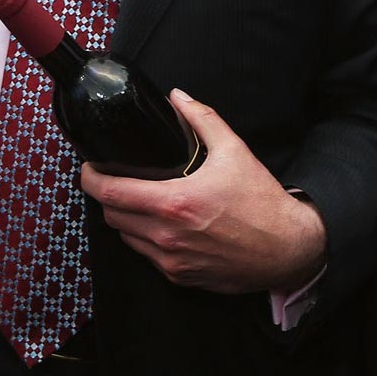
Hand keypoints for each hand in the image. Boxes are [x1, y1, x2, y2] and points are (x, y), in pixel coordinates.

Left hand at [80, 91, 326, 293]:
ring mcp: (173, 261)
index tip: (88, 168)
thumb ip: (202, 119)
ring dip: (125, 220)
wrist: (287, 249)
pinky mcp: (181, 278)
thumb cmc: (261, 202)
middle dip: (107, 197)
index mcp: (174, 203)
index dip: (90, 179)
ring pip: (127, 239)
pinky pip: (148, 258)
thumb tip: (178, 97)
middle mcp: (167, 236)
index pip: (111, 193)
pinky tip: (161, 225)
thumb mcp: (234, 151)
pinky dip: (145, 240)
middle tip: (114, 181)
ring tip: (137, 201)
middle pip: (112, 217)